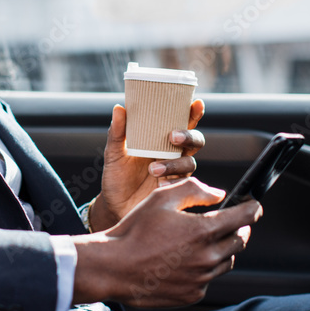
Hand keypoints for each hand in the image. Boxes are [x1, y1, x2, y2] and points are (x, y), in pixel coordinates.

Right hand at [72, 178, 261, 306]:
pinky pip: (209, 279)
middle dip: (239, 228)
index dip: (253, 208)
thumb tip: (219, 194)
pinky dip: (205, 268)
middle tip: (229, 221)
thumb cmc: (134, 230)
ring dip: (222, 248)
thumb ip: (194, 190)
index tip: (254, 205)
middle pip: (240, 241)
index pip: (244, 218)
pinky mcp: (193, 294)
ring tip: (203, 240)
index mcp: (202, 231)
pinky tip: (185, 260)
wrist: (113, 267)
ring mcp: (201, 279)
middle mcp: (207, 257)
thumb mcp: (161, 198)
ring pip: (226, 261)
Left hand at [88, 100, 205, 231]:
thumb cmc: (116, 176)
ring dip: (174, 164)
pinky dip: (173, 183)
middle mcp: (172, 154)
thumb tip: (119, 108)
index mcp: (160, 139)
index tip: (196, 103)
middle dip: (189, 136)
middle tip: (172, 137)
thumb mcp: (113, 153)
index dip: (193, 113)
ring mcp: (175, 172)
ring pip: (189, 163)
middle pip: (195, 141)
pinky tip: (159, 186)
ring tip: (154, 169)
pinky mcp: (174, 190)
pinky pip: (183, 185)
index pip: (181, 122)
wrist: (114, 206)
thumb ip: (117, 132)